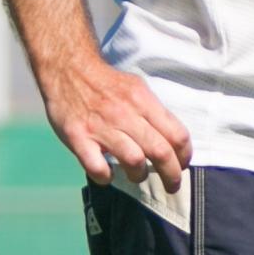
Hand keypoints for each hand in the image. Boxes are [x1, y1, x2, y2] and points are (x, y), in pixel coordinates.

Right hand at [43, 53, 191, 187]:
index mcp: (143, 101)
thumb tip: (174, 142)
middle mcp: (125, 113)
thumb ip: (154, 113)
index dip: (185, 156)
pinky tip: (106, 175)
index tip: (182, 165)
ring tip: (136, 175)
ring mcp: (100, 126)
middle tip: (172, 186)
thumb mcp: (137, 89)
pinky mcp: (78, 137)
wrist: (68, 69)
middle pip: (160, 151)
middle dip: (171, 175)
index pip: (177, 134)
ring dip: (139, 175)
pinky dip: (105, 177)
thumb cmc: (107, 85)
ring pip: (133, 160)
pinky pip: (96, 167)